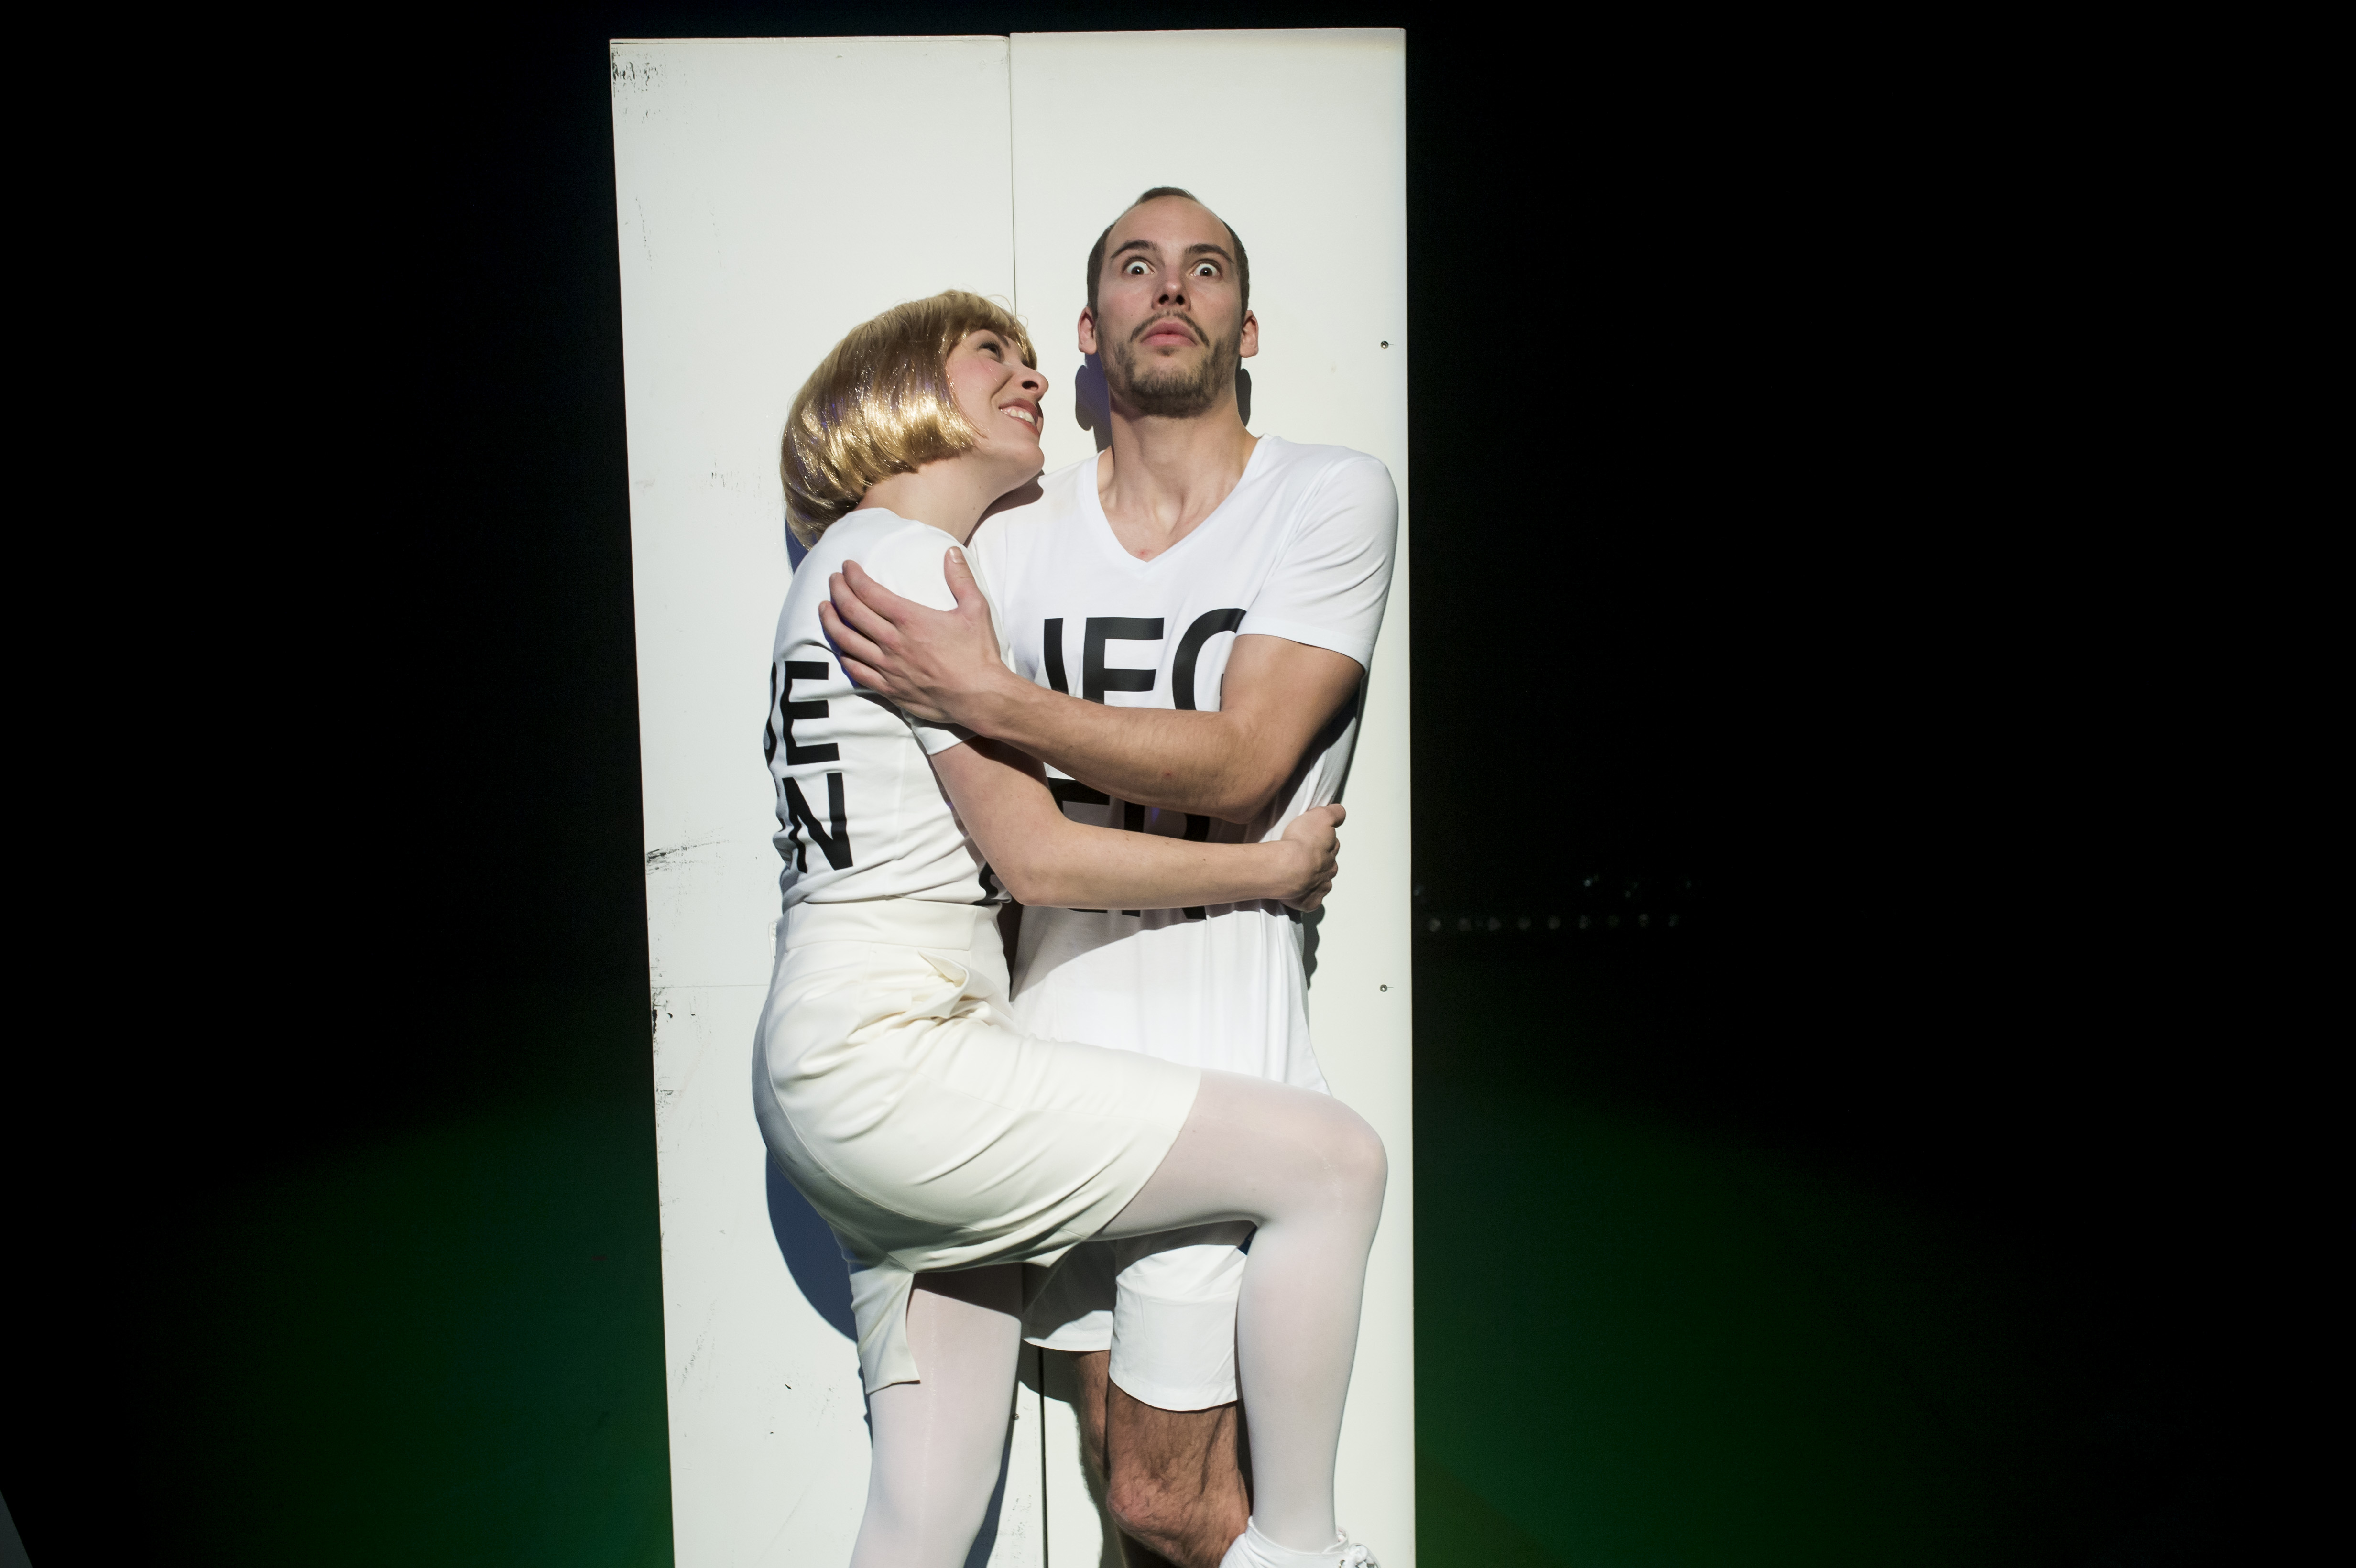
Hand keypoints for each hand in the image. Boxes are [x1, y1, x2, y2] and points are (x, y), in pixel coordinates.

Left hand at [819, 549, 1008, 725]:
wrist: (980, 697)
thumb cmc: (978, 654)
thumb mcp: (976, 609)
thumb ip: (961, 578)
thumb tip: (951, 551)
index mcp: (910, 619)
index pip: (869, 591)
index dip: (853, 576)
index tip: (847, 566)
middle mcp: (892, 641)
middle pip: (851, 611)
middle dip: (837, 591)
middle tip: (832, 580)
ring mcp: (888, 666)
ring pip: (846, 641)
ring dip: (830, 622)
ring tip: (824, 609)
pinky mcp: (889, 688)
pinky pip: (856, 671)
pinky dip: (843, 656)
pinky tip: (840, 648)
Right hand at [1275, 804, 1344, 911]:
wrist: (1288, 868)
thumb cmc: (1301, 842)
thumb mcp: (1320, 816)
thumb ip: (1334, 814)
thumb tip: (1340, 815)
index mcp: (1331, 851)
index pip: (1332, 845)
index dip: (1324, 842)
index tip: (1315, 840)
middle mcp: (1329, 871)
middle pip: (1327, 865)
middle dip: (1319, 862)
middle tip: (1304, 858)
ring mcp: (1320, 888)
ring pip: (1320, 883)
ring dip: (1312, 880)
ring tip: (1297, 875)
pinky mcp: (1310, 902)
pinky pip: (1310, 900)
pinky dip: (1305, 897)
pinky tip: (1296, 892)